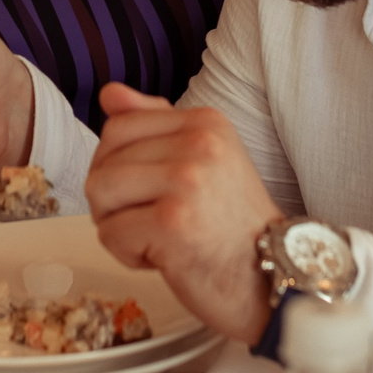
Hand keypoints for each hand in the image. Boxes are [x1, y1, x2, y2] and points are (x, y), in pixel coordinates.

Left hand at [84, 82, 280, 342]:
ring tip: (156, 238)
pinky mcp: (172, 223)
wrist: (273, 280)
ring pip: (99, 192)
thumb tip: (108, 92)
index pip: (118, 127)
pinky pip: (110, 233)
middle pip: (104, 162)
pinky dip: (128, 254)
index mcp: (205, 121)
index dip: (115, 167)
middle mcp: (198, 142)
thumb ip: (154, 123)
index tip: (149, 194)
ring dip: (117, 226)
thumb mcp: (203, 160)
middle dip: (114, 201)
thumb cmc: (232, 226)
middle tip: (155, 223)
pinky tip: (164, 260)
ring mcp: (186, 181)